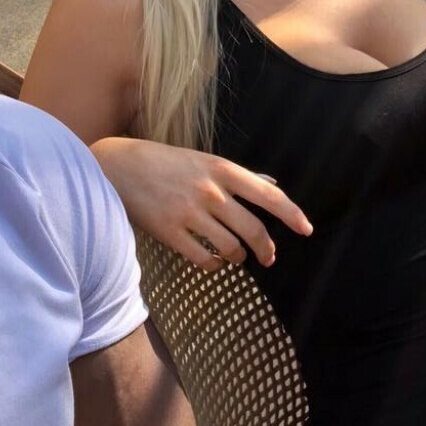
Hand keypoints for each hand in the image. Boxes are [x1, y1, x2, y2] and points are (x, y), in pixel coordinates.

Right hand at [92, 137, 310, 270]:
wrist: (119, 166)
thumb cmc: (164, 162)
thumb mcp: (204, 160)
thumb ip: (239, 176)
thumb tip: (272, 184)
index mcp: (221, 169)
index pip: (268, 195)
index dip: (292, 215)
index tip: (306, 230)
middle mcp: (210, 191)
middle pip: (253, 230)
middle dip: (266, 249)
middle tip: (268, 258)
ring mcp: (189, 213)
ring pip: (231, 248)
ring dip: (238, 258)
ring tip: (235, 258)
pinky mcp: (169, 232)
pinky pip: (203, 259)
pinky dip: (214, 265)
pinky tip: (213, 260)